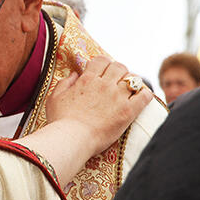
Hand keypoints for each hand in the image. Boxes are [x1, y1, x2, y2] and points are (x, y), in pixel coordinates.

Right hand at [16, 56, 151, 184]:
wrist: (71, 139)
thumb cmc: (60, 121)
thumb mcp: (54, 98)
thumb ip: (64, 83)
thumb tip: (74, 74)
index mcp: (87, 80)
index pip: (101, 60)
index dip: (103, 64)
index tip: (102, 72)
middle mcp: (104, 85)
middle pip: (119, 66)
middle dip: (119, 71)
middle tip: (116, 81)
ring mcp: (117, 97)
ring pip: (133, 79)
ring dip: (132, 82)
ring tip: (130, 89)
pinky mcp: (128, 112)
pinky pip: (144, 96)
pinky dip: (145, 94)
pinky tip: (142, 98)